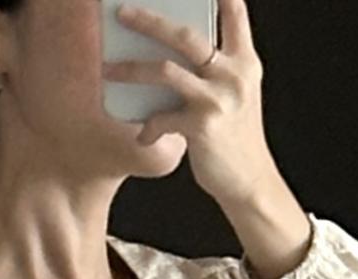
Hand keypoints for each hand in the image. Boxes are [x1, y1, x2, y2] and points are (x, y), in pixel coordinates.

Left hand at [108, 0, 280, 209]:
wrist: (249, 182)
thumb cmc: (234, 136)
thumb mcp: (235, 93)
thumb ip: (214, 67)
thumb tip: (168, 48)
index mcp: (245, 61)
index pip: (234, 12)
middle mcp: (234, 74)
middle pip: (185, 35)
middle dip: (149, 21)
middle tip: (121, 13)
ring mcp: (218, 100)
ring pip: (166, 71)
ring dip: (131, 69)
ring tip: (108, 70)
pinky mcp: (203, 127)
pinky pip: (163, 117)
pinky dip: (149, 126)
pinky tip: (144, 135)